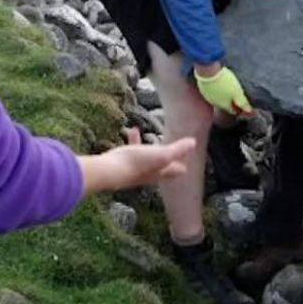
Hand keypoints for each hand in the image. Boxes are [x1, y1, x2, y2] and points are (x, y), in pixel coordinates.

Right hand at [80, 128, 195, 193]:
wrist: (109, 171)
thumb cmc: (137, 163)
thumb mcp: (161, 154)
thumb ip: (177, 149)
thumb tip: (194, 143)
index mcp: (161, 172)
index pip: (176, 171)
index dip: (182, 165)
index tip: (188, 159)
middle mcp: (149, 173)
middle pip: (162, 166)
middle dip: (168, 157)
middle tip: (173, 148)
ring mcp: (135, 169)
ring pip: (147, 158)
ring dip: (151, 148)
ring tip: (152, 136)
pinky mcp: (123, 163)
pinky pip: (132, 149)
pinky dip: (135, 140)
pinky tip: (133, 130)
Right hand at [194, 66, 252, 114]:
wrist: (208, 70)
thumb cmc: (224, 82)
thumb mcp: (237, 92)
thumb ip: (242, 102)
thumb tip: (249, 111)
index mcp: (224, 105)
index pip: (233, 111)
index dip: (239, 109)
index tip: (243, 105)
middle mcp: (215, 103)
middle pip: (224, 105)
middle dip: (231, 102)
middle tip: (236, 96)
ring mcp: (208, 96)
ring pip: (217, 98)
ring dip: (223, 96)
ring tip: (228, 88)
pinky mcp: (203, 88)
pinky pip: (211, 92)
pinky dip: (217, 90)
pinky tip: (220, 84)